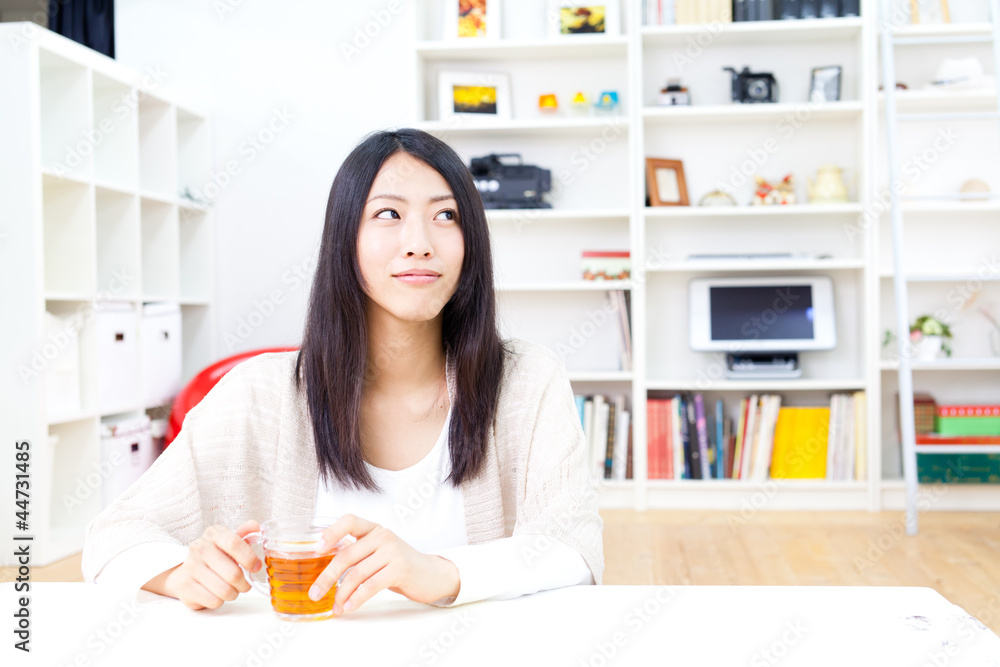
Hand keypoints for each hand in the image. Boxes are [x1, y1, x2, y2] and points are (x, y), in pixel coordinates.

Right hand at [146, 520, 261, 610]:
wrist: (187, 573)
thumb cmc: (215, 557)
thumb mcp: (230, 543)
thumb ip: (245, 534)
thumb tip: (256, 526)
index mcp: (214, 534)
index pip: (234, 543)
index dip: (249, 558)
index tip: (256, 567)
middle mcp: (199, 548)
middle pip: (233, 574)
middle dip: (244, 583)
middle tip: (243, 584)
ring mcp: (190, 567)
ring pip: (225, 590)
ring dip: (233, 593)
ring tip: (230, 589)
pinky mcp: (186, 587)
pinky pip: (214, 601)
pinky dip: (220, 601)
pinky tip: (216, 593)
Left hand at [308, 514, 459, 614]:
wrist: (431, 574)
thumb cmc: (399, 565)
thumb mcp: (378, 552)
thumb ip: (357, 553)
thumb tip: (323, 567)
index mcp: (374, 529)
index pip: (349, 521)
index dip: (331, 533)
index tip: (316, 550)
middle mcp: (382, 536)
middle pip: (346, 555)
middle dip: (326, 577)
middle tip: (314, 593)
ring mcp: (392, 551)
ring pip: (356, 574)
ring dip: (341, 594)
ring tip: (336, 607)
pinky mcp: (399, 569)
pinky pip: (371, 586)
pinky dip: (357, 599)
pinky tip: (349, 607)